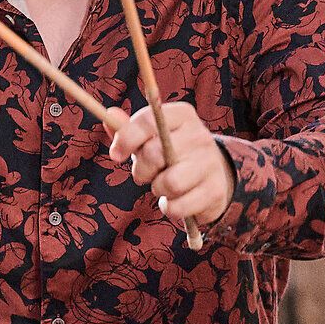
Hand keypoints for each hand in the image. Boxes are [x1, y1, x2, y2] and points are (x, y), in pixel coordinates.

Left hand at [108, 100, 234, 227]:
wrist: (213, 176)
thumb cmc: (173, 153)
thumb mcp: (151, 138)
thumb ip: (129, 129)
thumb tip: (109, 116)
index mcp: (183, 115)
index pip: (149, 119)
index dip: (126, 138)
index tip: (115, 154)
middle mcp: (199, 135)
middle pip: (154, 153)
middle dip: (141, 170)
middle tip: (146, 173)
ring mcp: (210, 163)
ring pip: (169, 182)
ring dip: (158, 189)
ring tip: (163, 185)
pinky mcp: (214, 191)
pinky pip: (178, 206)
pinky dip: (169, 208)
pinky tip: (175, 200)